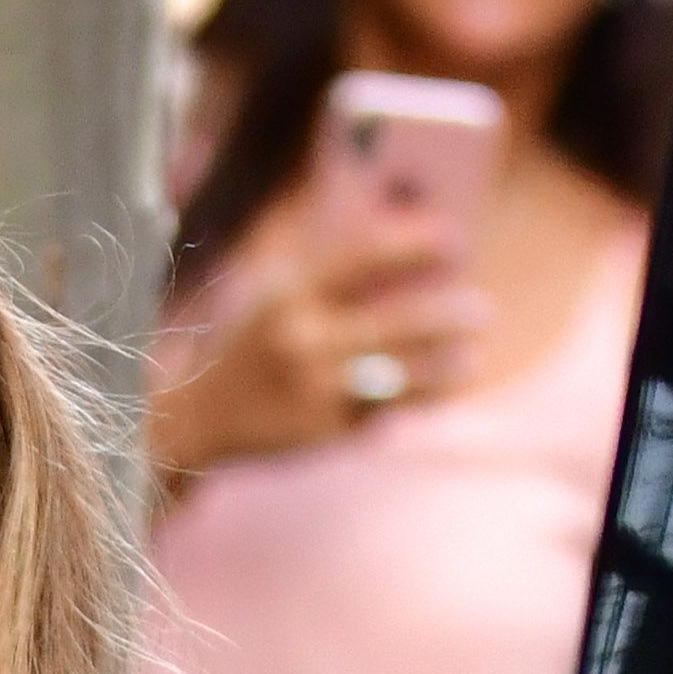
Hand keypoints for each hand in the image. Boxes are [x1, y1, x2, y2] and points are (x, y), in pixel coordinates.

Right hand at [149, 219, 487, 476]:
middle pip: (396, 322)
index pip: (364, 258)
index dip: (415, 247)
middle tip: (479, 310)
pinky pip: (389, 409)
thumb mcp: (276, 296)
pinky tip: (446, 384)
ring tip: (472, 355)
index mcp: (289, 296)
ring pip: (403, 374)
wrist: (193, 419)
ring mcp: (315, 389)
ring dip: (448, 364)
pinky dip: (423, 396)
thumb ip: (332, 274)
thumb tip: (409, 247)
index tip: (453, 243)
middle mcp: (303, 340)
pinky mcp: (324, 430)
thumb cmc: (250, 346)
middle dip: (447, 315)